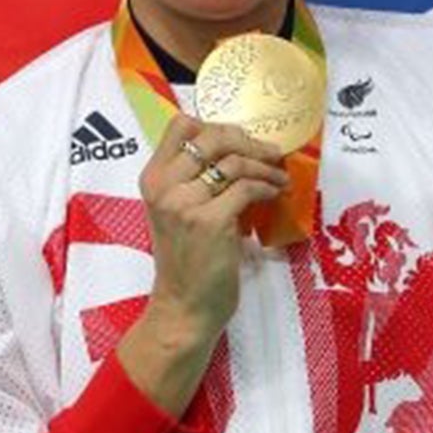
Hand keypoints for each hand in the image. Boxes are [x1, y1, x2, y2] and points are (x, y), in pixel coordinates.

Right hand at [116, 113, 285, 416]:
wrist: (183, 307)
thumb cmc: (186, 261)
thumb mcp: (177, 211)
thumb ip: (193, 180)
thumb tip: (238, 150)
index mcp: (153, 178)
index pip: (180, 125)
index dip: (215, 125)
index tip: (239, 141)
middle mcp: (165, 186)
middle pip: (212, 136)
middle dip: (248, 141)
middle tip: (269, 153)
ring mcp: (186, 203)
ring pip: (234, 161)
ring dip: (265, 165)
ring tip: (279, 176)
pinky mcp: (211, 222)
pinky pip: (248, 187)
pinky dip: (267, 186)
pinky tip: (275, 194)